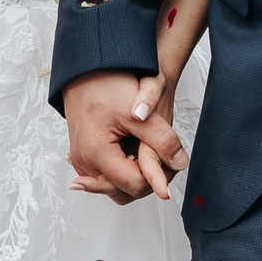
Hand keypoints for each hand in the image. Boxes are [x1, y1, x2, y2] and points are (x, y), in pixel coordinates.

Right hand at [64, 67, 183, 204]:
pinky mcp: (82, 154)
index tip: (171, 163)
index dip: (158, 179)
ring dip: (133, 178)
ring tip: (151, 159)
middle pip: (121, 192)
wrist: (86, 68)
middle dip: (146, 181)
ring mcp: (80, 159)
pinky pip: (103, 175)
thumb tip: (181, 163)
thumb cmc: (107, 84)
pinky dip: (120, 171)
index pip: (134, 185)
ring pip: (112, 186)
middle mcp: (84, 161)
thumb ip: (162, 140)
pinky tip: (133, 157)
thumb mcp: (140, 113)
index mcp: (96, 153)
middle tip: (165, 162)